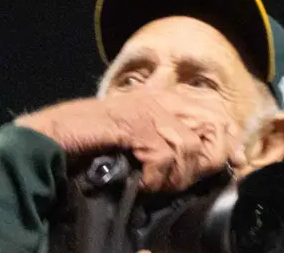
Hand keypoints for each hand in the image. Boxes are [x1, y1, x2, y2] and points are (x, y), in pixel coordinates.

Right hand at [15, 93, 234, 193]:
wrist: (50, 138)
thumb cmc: (92, 140)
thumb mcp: (137, 134)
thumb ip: (169, 138)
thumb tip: (210, 159)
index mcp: (165, 96)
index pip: (216, 112)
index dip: (228, 140)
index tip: (234, 163)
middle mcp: (162, 97)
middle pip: (211, 126)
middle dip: (207, 160)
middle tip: (184, 182)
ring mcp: (148, 108)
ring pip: (188, 146)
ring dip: (175, 175)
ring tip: (156, 187)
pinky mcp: (134, 124)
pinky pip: (162, 155)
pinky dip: (154, 177)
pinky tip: (141, 184)